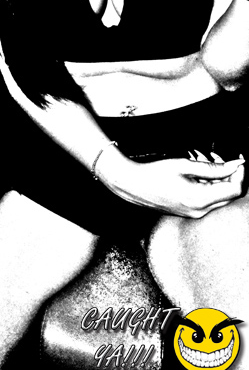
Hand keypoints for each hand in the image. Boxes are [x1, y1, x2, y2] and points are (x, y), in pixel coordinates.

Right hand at [98, 148, 244, 217]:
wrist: (132, 185)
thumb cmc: (154, 173)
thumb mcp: (185, 165)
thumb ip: (213, 167)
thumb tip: (236, 165)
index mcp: (200, 199)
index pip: (235, 189)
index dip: (240, 173)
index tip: (238, 159)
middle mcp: (200, 210)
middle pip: (229, 194)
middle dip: (228, 174)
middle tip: (216, 156)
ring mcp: (194, 213)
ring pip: (218, 195)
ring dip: (216, 177)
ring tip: (201, 159)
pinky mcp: (188, 211)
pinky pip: (207, 198)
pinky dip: (207, 183)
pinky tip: (195, 170)